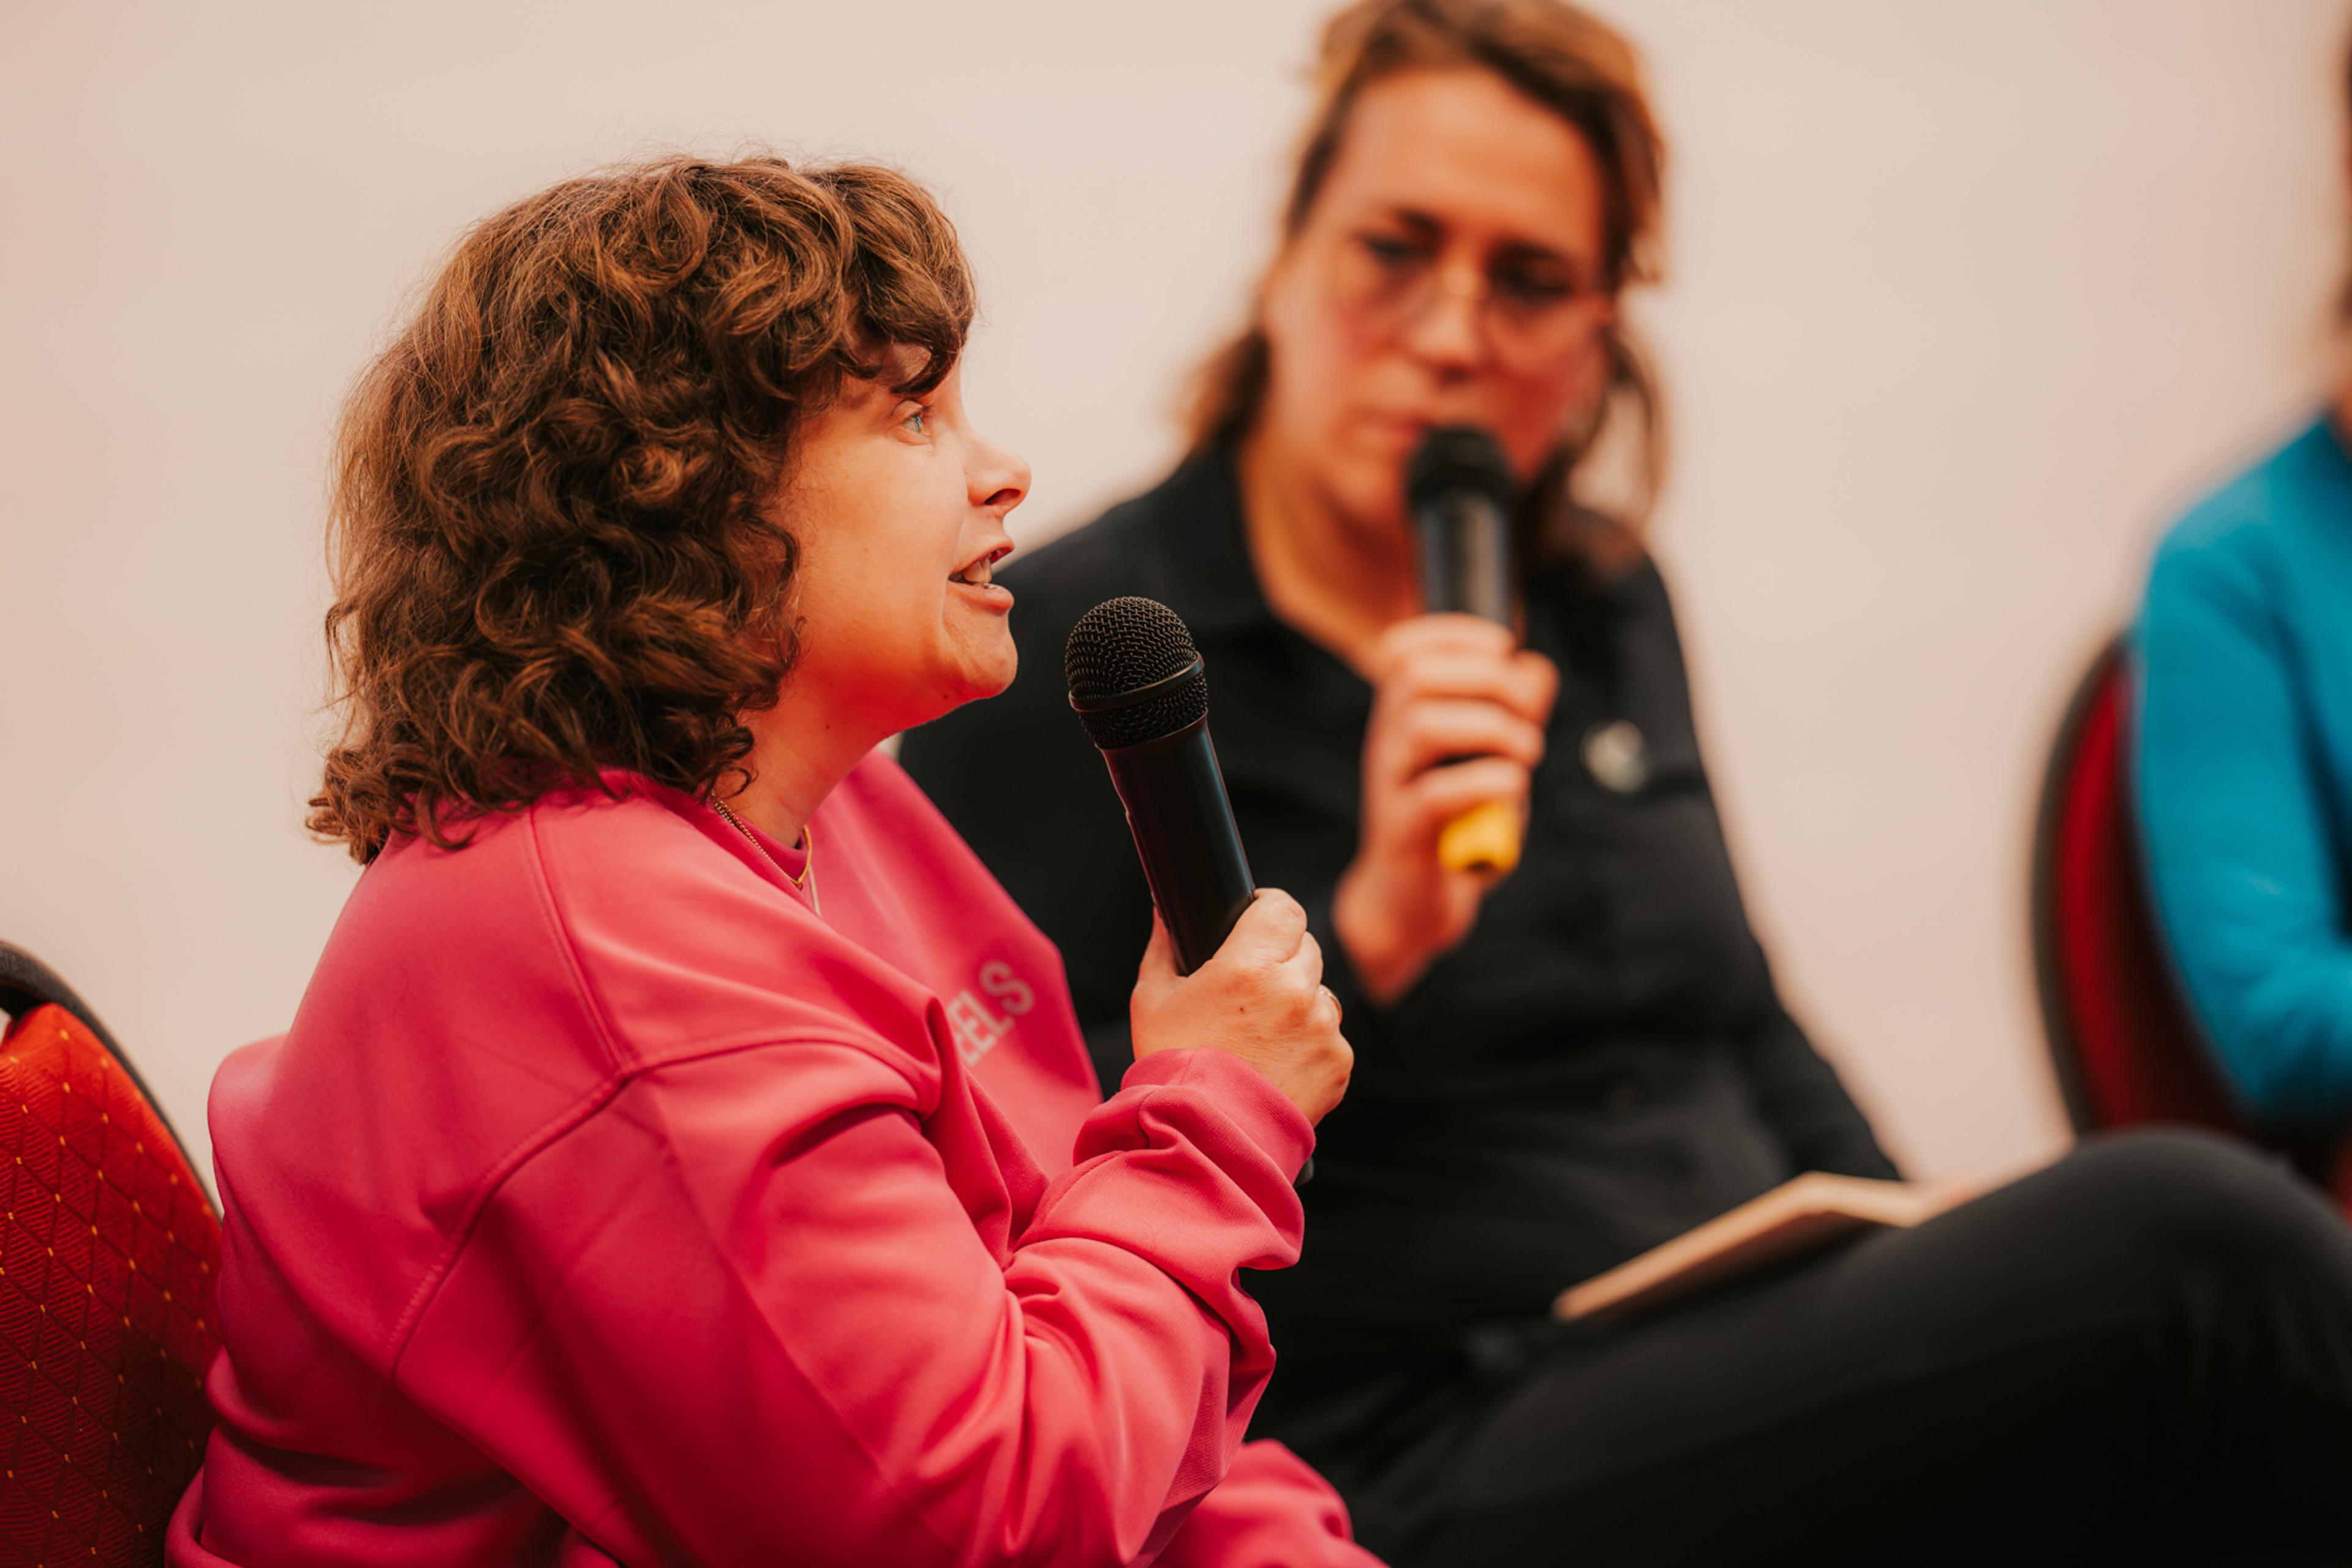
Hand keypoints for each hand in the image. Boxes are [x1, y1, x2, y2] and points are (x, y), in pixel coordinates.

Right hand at [1130, 891, 1353, 1124]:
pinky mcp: (1338, 1063)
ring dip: (1300, 1002)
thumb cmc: (1173, 1068)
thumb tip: (1166, 914)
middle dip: (1281, 959)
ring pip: (1320, 993)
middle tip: (1251, 987)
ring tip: (1262, 1035)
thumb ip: (1164, 947)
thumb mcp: (1153, 1000)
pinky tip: (1277, 1064)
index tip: (1257, 919)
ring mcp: (1322, 1029)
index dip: (1269, 909)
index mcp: (1250, 966)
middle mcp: (1295, 992)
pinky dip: (1311, 1045)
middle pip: (1305, 947)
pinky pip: (1331, 1037)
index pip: (1284, 908)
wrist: (1203, 1139)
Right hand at [1333, 614, 1557, 1004]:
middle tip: (1527, 712)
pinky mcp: (1404, 833)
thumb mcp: (1489, 761)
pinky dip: (1490, 781)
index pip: (1403, 650)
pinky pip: (1437, 794)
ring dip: (1492, 728)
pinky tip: (1513, 788)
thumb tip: (1535, 669)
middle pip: (1415, 676)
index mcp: (1401, 717)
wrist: (1410, 903)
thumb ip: (1513, 712)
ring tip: (1526, 751)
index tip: (1504, 646)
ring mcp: (1390, 787)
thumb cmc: (1453, 825)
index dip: (1454, 633)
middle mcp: (1387, 744)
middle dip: (1487, 678)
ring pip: (1423, 725)